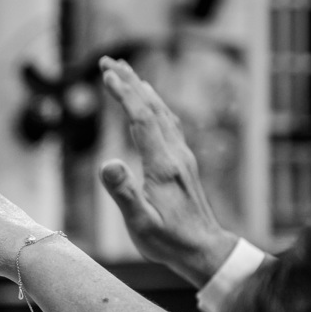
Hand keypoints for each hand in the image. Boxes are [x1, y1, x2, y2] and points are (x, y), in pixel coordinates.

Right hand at [98, 56, 237, 287]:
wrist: (204, 250)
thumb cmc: (168, 241)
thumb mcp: (140, 223)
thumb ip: (123, 193)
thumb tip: (106, 162)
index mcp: (163, 165)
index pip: (141, 119)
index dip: (123, 95)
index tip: (106, 73)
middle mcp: (175, 154)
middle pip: (153, 108)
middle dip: (130, 82)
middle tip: (108, 61)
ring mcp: (182, 157)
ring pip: (163, 113)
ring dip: (143, 91)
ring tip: (126, 74)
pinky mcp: (184, 163)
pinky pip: (169, 124)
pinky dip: (155, 106)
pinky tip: (151, 105)